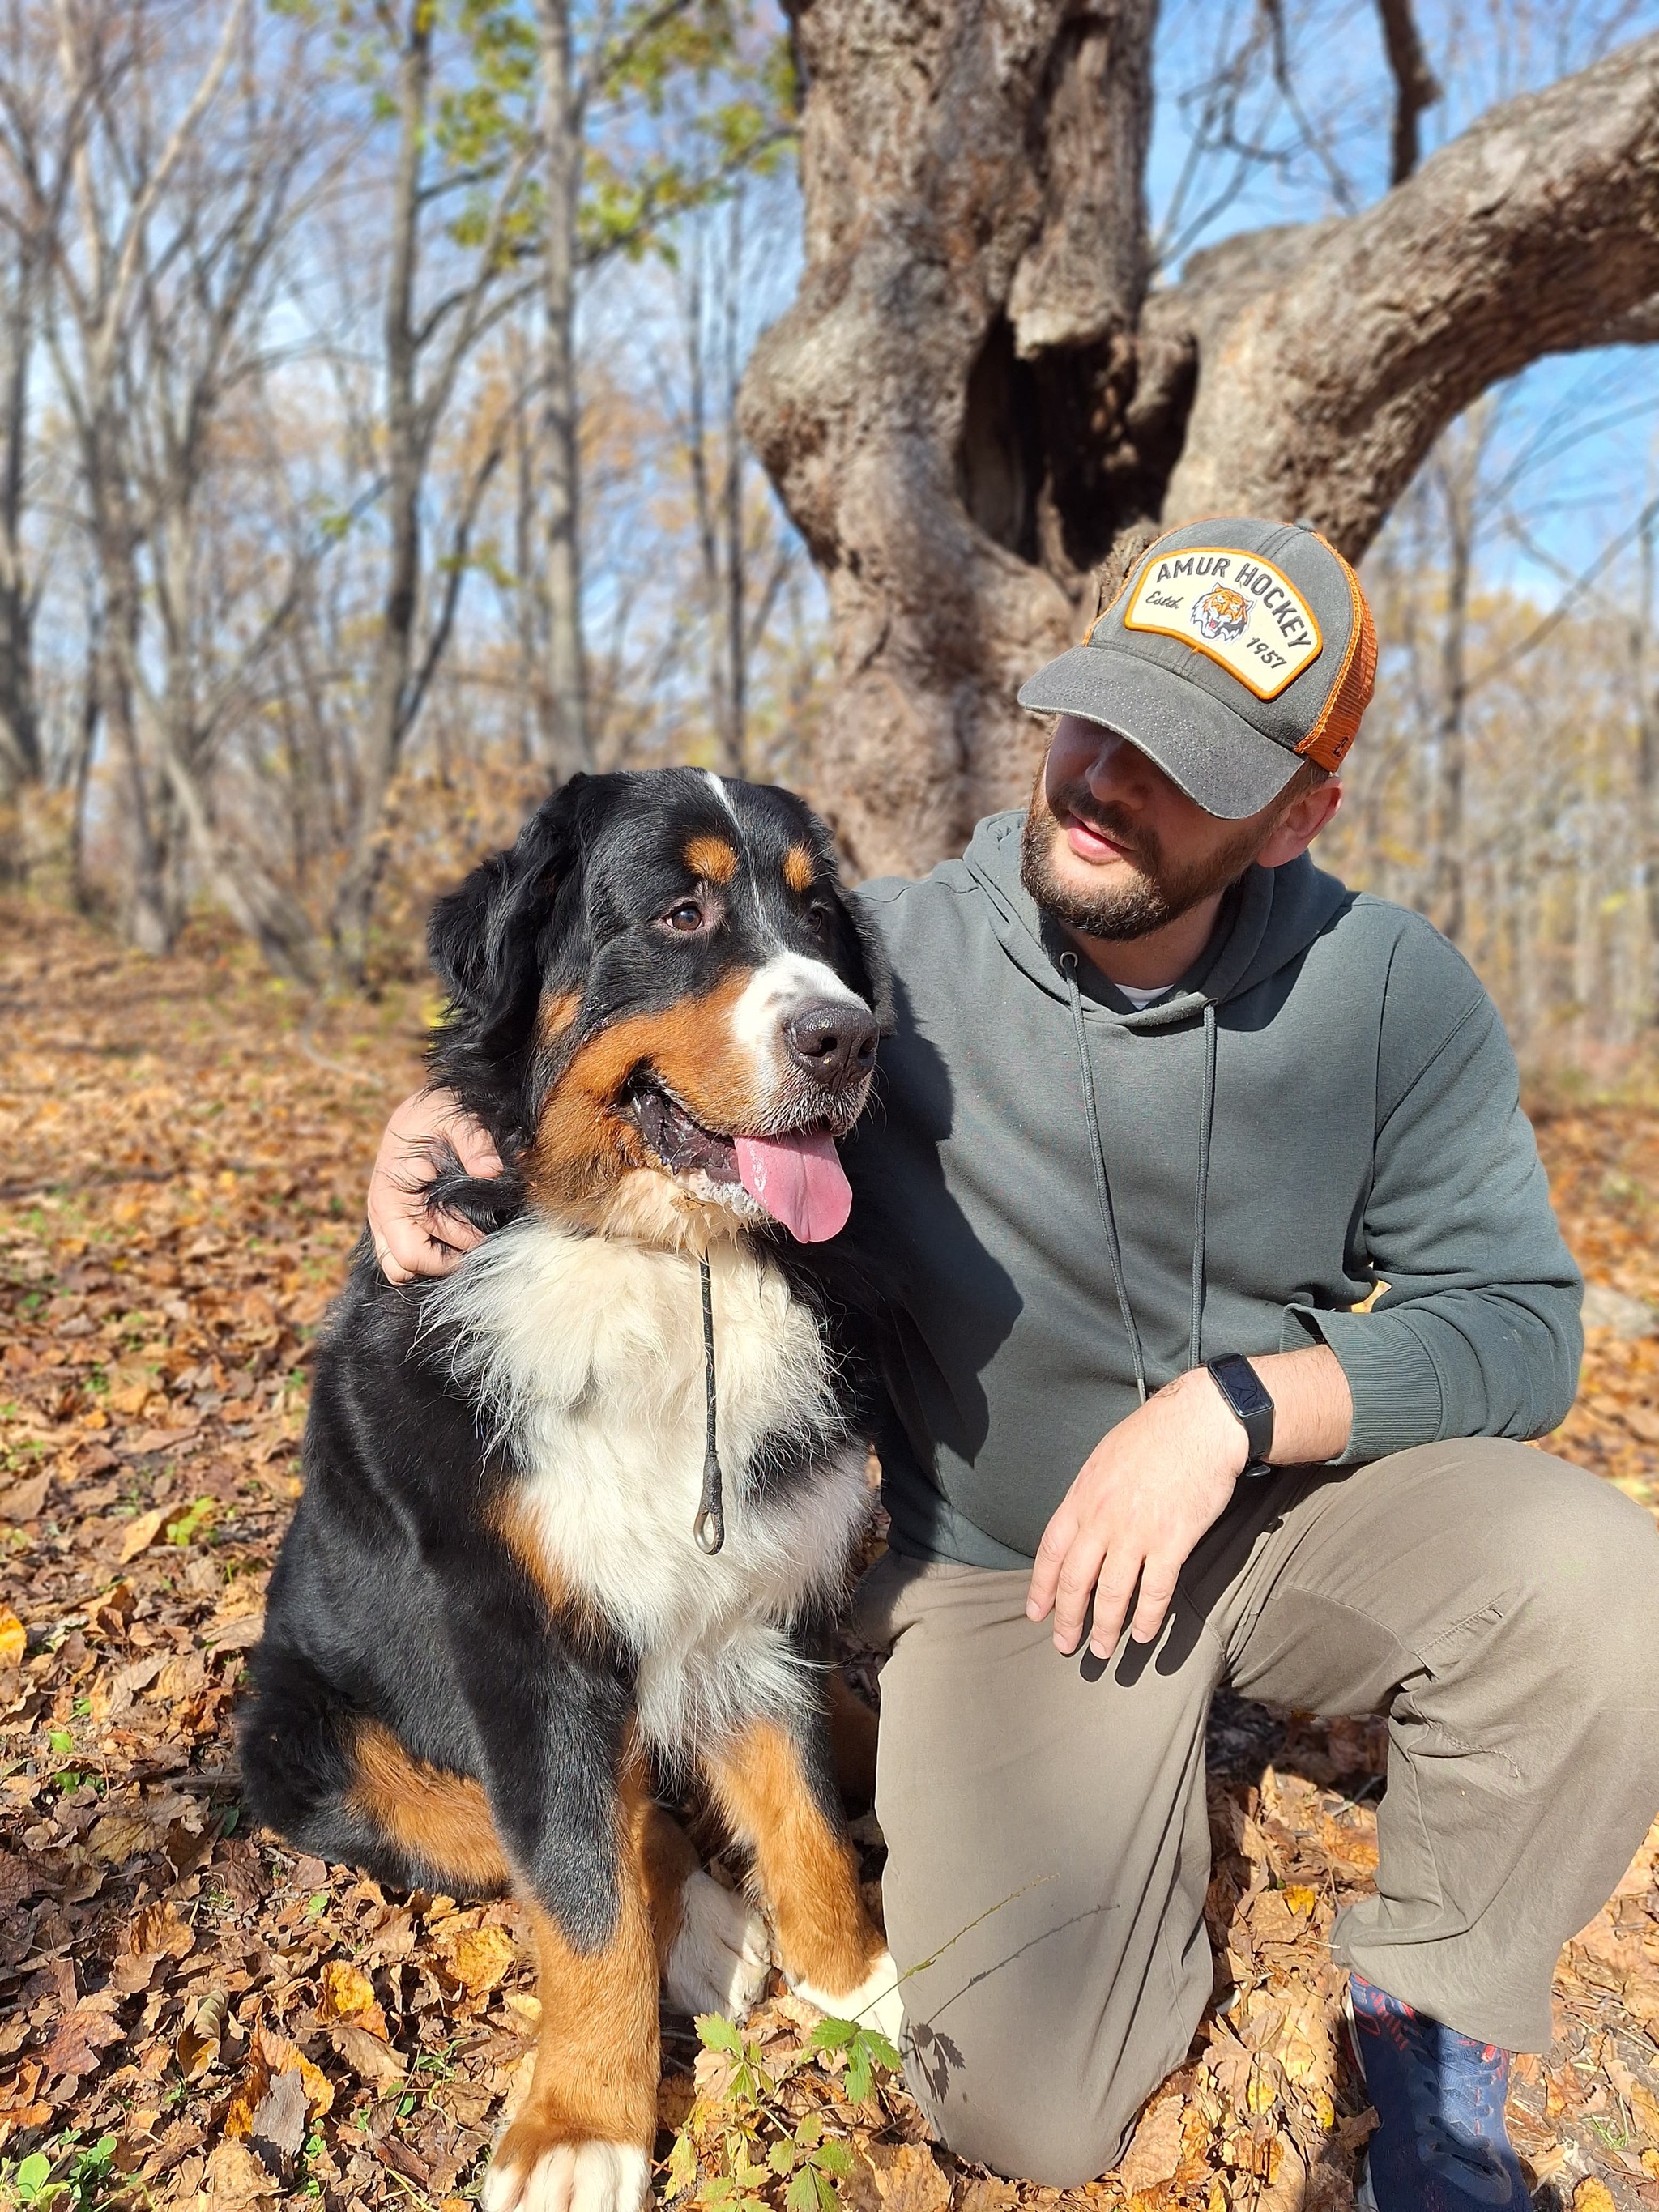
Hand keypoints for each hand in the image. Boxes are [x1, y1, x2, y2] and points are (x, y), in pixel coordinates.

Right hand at [367, 1088, 502, 1282]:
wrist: (427, 1105)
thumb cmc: (437, 1110)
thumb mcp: (456, 1117)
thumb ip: (475, 1144)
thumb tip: (492, 1172)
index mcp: (389, 1197)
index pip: (410, 1257)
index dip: (447, 1260)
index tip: (480, 1242)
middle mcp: (384, 1216)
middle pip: (410, 1269)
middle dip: (450, 1257)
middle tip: (482, 1234)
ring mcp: (392, 1221)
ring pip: (412, 1266)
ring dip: (448, 1253)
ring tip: (478, 1227)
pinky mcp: (405, 1221)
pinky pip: (419, 1252)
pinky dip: (444, 1247)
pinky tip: (467, 1227)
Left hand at [1026, 1368, 1247, 1658]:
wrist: (1200, 1422)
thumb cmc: (1154, 1436)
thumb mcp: (1104, 1458)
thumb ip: (1089, 1496)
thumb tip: (1081, 1526)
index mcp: (1082, 1497)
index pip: (1050, 1550)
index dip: (1040, 1587)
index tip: (1036, 1613)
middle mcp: (1103, 1518)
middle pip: (1075, 1580)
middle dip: (1067, 1618)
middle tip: (1065, 1646)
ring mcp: (1137, 1531)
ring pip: (1112, 1592)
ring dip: (1105, 1627)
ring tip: (1102, 1651)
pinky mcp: (1173, 1540)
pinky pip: (1155, 1590)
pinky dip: (1148, 1618)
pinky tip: (1143, 1635)